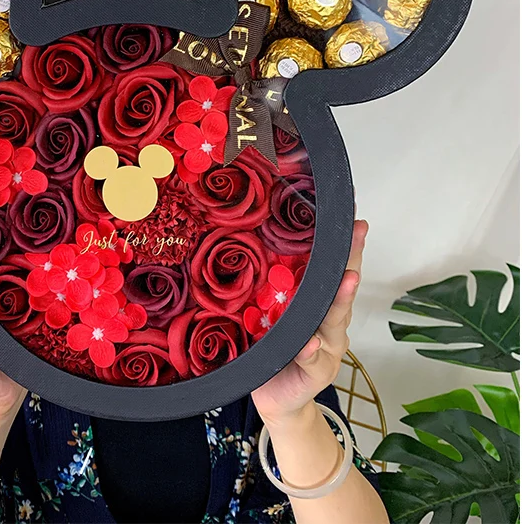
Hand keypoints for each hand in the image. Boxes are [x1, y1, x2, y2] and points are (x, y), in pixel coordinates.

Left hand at [251, 219, 366, 427]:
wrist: (276, 397)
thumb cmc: (275, 350)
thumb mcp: (275, 313)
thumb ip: (278, 289)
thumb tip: (258, 243)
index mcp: (320, 306)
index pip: (335, 270)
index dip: (346, 245)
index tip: (354, 219)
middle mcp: (329, 324)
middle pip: (341, 288)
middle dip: (351, 260)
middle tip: (358, 234)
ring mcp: (326, 349)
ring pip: (333, 321)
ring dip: (340, 300)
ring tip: (347, 279)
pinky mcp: (314, 373)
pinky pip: (312, 359)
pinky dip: (311, 351)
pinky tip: (310, 343)